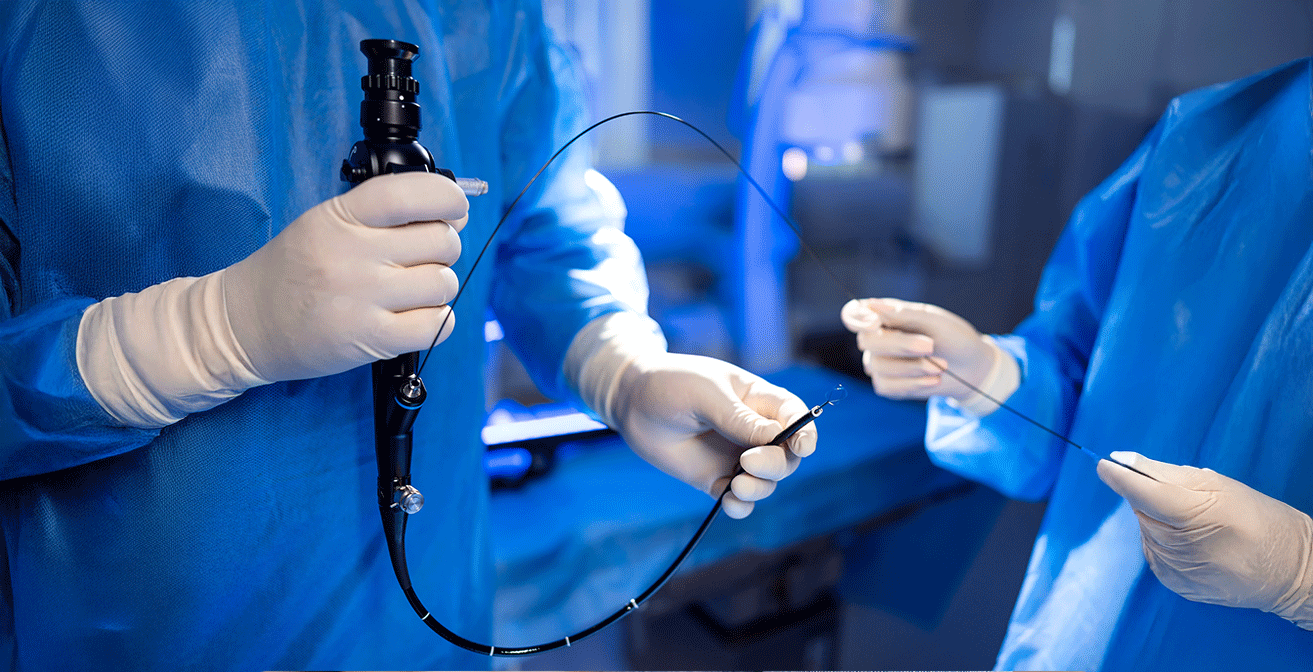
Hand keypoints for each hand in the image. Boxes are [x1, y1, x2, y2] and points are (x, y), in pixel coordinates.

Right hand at [79, 172, 468, 426]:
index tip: (455, 208)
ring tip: (410, 291)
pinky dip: (437, 321)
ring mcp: (361, 298)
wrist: (245, 324)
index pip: (411, 194)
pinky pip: (437, 325)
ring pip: (443, 283)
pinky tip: (415, 317)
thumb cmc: (293, 270)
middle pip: (441, 241)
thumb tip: (454, 213)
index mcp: (340, 217)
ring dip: (438, 287)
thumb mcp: (325, 222)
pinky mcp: (370, 339)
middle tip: (421, 258)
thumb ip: (382, 213)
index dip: (448, 198)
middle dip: (443, 248)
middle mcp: (351, 255)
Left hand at [610, 353, 817, 518]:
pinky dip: (741, 506)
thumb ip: (740, 418)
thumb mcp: (706, 394)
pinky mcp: (715, 478)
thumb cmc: (671, 384)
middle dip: (776, 464)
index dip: (804, 433)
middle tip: (749, 462)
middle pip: (786, 456)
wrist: (632, 402)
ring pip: (766, 481)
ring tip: (737, 486)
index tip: (801, 447)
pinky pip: (738, 498)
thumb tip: (776, 438)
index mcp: (758, 401)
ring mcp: (735, 456)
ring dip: (760, 488)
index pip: (795, 418)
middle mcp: (753, 431)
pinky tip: (730, 503)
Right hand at [840, 298, 1016, 412]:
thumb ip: (902, 314)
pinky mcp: (887, 385)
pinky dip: (912, 383)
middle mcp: (876, 339)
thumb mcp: (933, 320)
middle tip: (930, 346)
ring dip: (913, 366)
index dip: (856, 318)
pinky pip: (887, 386)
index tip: (874, 323)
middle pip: (868, 342)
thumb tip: (872, 305)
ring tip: (940, 365)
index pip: (853, 314)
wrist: (971, 367)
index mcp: (884, 316)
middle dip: (900, 345)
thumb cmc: (953, 337)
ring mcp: (879, 363)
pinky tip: (933, 379)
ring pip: (878, 366)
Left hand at [1097, 451, 1312, 628]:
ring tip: (1198, 526)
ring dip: (1159, 522)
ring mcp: (1175, 570)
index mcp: (1194, 514)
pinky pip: (1154, 552)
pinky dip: (1164, 542)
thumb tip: (1122, 460)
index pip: (1141, 493)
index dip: (1120, 478)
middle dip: (1151, 499)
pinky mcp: (1175, 585)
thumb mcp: (1220, 485)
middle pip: (1141, 510)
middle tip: (1186, 500)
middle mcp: (1179, 547)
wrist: (1289, 572)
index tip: (1104, 464)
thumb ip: (1166, 473)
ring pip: (1146, 531)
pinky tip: (1193, 544)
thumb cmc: (1260, 520)